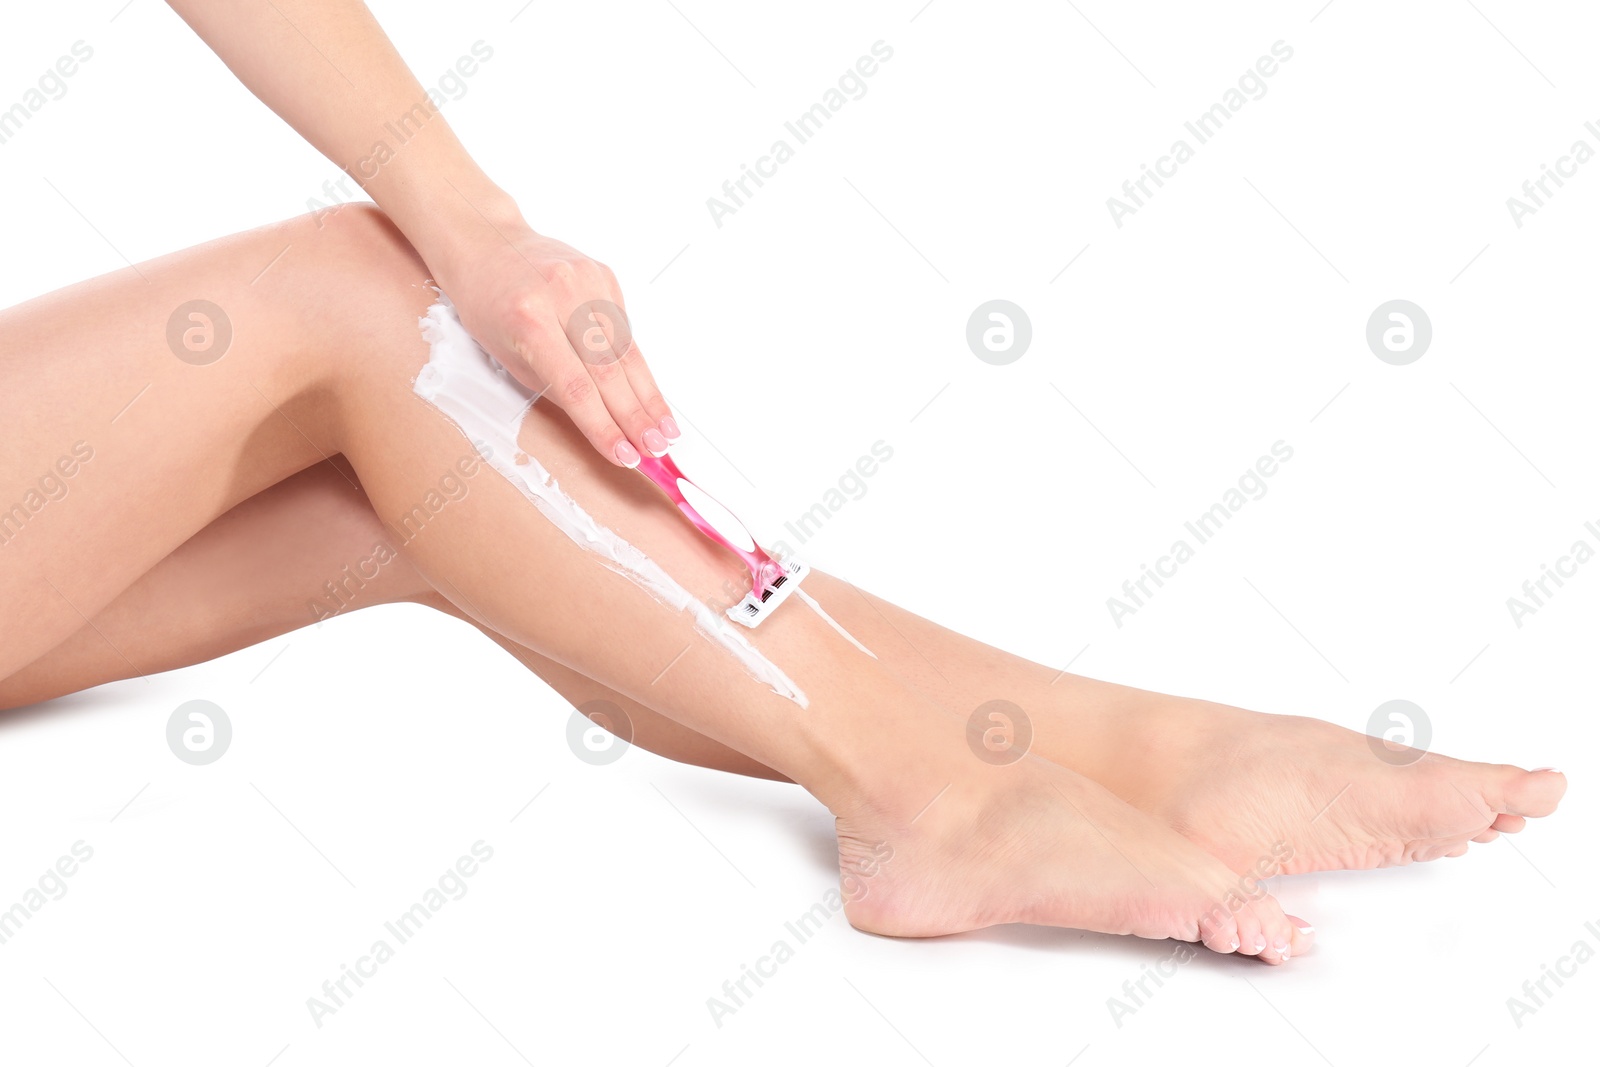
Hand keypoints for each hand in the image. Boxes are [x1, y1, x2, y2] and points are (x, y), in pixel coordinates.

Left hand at [436, 210, 677, 466]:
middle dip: (636, 416)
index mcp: (529, 321)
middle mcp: (563, 296)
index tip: (624, 455)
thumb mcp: (507, 355)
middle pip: (609, 369)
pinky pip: (626, 329)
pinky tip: (652, 396)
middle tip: (656, 448)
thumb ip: (554, 386)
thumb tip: (602, 422)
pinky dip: (637, 366)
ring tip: (665, 430)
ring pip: (627, 350)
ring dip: (649, 396)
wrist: (486, 242)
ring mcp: (588, 281)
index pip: (575, 387)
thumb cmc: (488, 303)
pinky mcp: (605, 275)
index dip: (603, 426)